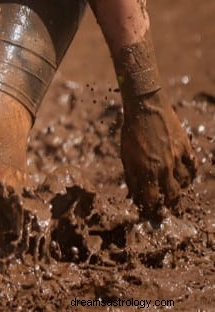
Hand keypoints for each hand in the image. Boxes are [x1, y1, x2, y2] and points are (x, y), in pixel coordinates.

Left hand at [121, 90, 197, 213]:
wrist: (145, 108)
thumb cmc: (131, 133)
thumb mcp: (126, 157)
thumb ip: (132, 178)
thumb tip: (136, 197)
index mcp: (145, 171)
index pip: (152, 200)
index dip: (151, 209)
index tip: (150, 212)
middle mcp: (163, 167)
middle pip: (172, 195)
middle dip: (169, 205)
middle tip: (167, 207)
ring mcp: (176, 158)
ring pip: (185, 183)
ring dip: (180, 189)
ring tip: (175, 190)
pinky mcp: (186, 147)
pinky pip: (193, 166)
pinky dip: (191, 174)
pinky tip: (187, 176)